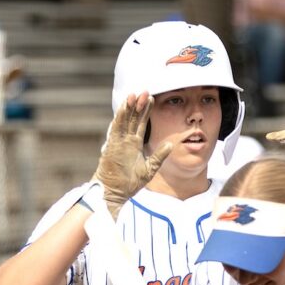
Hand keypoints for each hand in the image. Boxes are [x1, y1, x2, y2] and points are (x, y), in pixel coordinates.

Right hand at [93, 93, 172, 218]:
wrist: (115, 193)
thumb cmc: (130, 183)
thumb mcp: (150, 168)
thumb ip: (160, 155)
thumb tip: (172, 144)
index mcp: (134, 144)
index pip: (141, 123)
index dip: (145, 111)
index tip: (151, 98)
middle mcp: (126, 141)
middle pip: (133, 119)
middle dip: (138, 105)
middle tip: (145, 91)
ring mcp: (118, 142)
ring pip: (124, 121)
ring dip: (129, 108)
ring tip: (134, 95)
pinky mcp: (112, 146)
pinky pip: (116, 129)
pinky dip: (120, 118)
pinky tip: (124, 108)